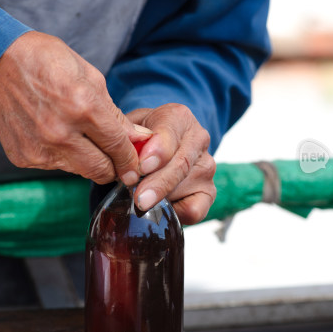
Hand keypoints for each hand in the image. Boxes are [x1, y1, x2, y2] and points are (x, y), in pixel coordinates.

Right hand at [0, 31, 148, 184]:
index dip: (132, 160)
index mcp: (83, 107)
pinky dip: (62, 156)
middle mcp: (61, 133)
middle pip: (101, 170)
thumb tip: (139, 139)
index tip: (135, 164)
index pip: (119, 147)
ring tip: (79, 137)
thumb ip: (114, 114)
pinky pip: (55, 166)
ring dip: (86, 160)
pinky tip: (53, 134)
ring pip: (79, 171)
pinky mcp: (24, 157)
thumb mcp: (90, 76)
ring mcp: (40, 148)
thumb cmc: (47, 61)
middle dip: (113, 167)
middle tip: (115, 159)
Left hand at [126, 105, 215, 224]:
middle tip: (140, 199)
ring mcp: (206, 166)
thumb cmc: (139, 140)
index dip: (158, 152)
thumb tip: (124, 155)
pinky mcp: (208, 192)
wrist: (155, 150)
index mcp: (179, 117)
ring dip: (161, 199)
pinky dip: (176, 214)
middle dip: (159, 183)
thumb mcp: (128, 131)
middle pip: (181, 164)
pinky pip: (195, 209)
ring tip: (139, 199)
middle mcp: (198, 138)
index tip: (143, 166)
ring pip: (185, 188)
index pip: (171, 133)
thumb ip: (126, 139)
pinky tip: (159, 209)